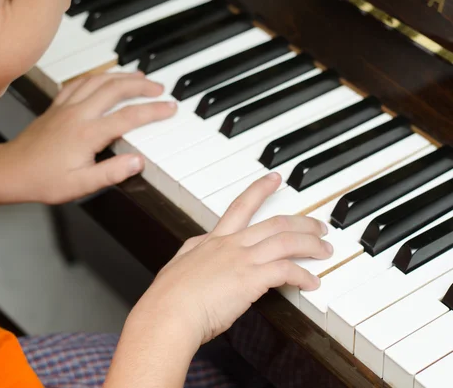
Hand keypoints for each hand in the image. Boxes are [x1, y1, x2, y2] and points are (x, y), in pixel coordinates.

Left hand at [4, 72, 176, 203]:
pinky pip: (79, 82)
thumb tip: (138, 162)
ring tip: (139, 77)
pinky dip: (96, 76)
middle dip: (141, 86)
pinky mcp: (56, 107)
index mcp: (87, 134)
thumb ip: (111, 173)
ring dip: (121, 76)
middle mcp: (77, 114)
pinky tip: (103, 78)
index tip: (169, 108)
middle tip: (159, 88)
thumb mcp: (80, 185)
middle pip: (115, 89)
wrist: (9, 171)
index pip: (128, 117)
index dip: (153, 111)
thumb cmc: (42, 180)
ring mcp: (65, 107)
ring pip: (98, 80)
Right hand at [132, 172, 331, 346]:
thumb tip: (200, 244)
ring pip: (285, 240)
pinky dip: (303, 275)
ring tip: (324, 250)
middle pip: (274, 222)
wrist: (167, 313)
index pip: (240, 206)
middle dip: (302, 221)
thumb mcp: (178, 265)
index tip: (274, 179)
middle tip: (318, 225)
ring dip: (310, 244)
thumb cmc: (168, 298)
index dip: (259, 190)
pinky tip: (312, 283)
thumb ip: (194, 251)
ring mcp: (241, 259)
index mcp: (211, 240)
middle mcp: (229, 244)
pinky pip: (286, 270)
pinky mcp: (250, 279)